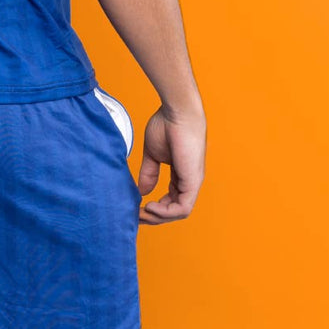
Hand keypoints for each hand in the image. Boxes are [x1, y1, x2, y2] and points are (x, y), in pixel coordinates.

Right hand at [136, 103, 206, 223]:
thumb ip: (149, 173)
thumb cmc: (167, 126)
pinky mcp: (192, 181)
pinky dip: (166, 212)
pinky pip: (182, 207)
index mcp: (181, 175)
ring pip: (178, 212)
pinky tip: (150, 207)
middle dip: (154, 216)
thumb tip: (142, 191)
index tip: (136, 208)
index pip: (170, 201)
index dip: (154, 208)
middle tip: (135, 216)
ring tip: (141, 213)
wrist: (177, 112)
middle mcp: (188, 181)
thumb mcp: (153, 155)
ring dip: (159, 217)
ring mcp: (192, 182)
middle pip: (173, 210)